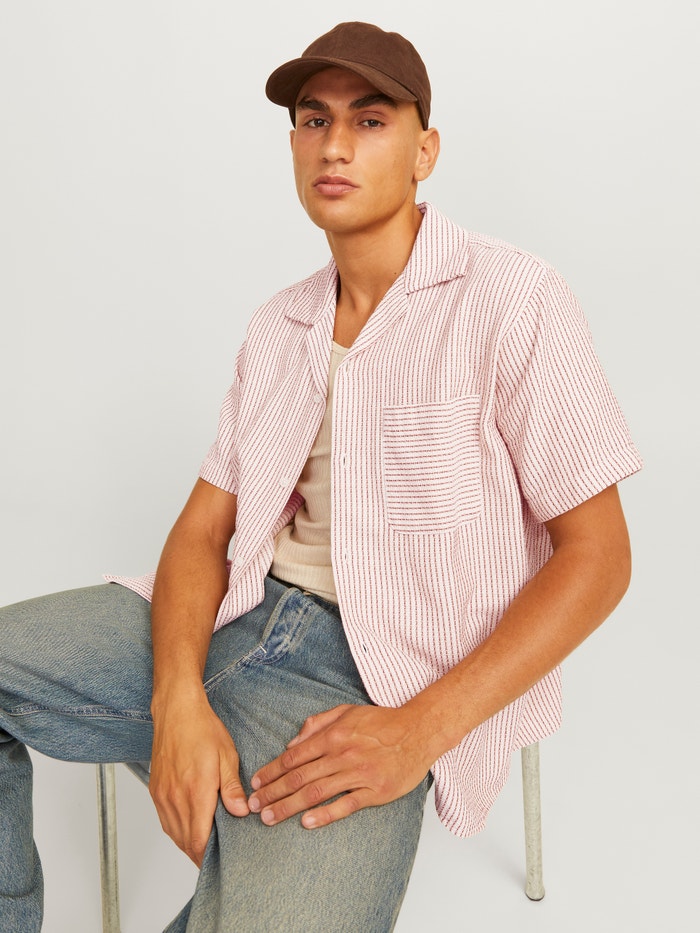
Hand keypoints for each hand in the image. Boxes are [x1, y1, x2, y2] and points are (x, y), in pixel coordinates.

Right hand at [149, 694, 248, 865]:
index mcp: (196, 791)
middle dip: (199, 853)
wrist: (176, 711)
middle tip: (216, 857)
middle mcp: (175, 797)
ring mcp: (162, 795)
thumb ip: (232, 788)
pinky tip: (188, 827)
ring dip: (187, 843)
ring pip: (173, 833)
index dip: (207, 856)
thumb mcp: (227, 756)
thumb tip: (241, 812)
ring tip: (204, 846)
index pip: (198, 839)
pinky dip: (176, 829)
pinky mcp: (155, 790)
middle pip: (184, 842)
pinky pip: (164, 820)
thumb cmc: (202, 729)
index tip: (219, 860)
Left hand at [247, 704, 431, 828]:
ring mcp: (359, 774)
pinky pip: (345, 805)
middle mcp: (342, 754)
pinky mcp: (375, 791)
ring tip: (269, 818)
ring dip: (289, 807)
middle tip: (253, 806)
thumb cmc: (382, 722)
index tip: (256, 783)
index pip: (294, 756)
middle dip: (272, 793)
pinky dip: (324, 815)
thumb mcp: (347, 712)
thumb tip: (292, 743)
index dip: (272, 771)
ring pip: (316, 793)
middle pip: (299, 777)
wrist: (418, 731)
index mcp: (334, 735)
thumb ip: (318, 724)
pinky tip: (306, 822)